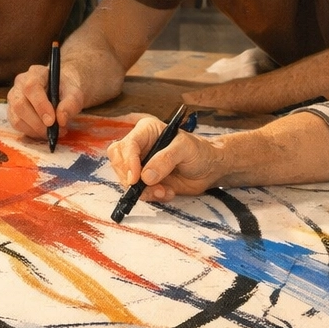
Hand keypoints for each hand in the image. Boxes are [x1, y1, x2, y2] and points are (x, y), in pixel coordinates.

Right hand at [7, 64, 85, 139]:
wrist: (60, 91)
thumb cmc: (66, 90)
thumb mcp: (75, 94)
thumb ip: (70, 104)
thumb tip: (61, 119)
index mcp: (35, 73)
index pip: (31, 87)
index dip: (40, 105)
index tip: (52, 121)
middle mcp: (20, 84)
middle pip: (20, 104)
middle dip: (37, 122)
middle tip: (54, 131)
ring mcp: (14, 97)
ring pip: (16, 118)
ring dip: (35, 130)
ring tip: (52, 132)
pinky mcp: (12, 111)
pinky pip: (17, 125)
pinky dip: (31, 132)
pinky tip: (44, 132)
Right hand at [106, 115, 225, 203]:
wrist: (210, 169)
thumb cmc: (199, 152)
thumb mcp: (185, 149)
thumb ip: (165, 159)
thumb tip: (145, 176)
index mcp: (146, 131)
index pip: (127, 145)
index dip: (128, 162)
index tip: (135, 179)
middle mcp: (139, 147)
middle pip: (118, 162)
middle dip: (131, 178)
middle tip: (150, 187)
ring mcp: (140, 165)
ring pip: (126, 180)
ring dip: (143, 190)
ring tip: (164, 191)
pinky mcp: (145, 181)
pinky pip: (138, 191)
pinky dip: (151, 196)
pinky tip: (167, 193)